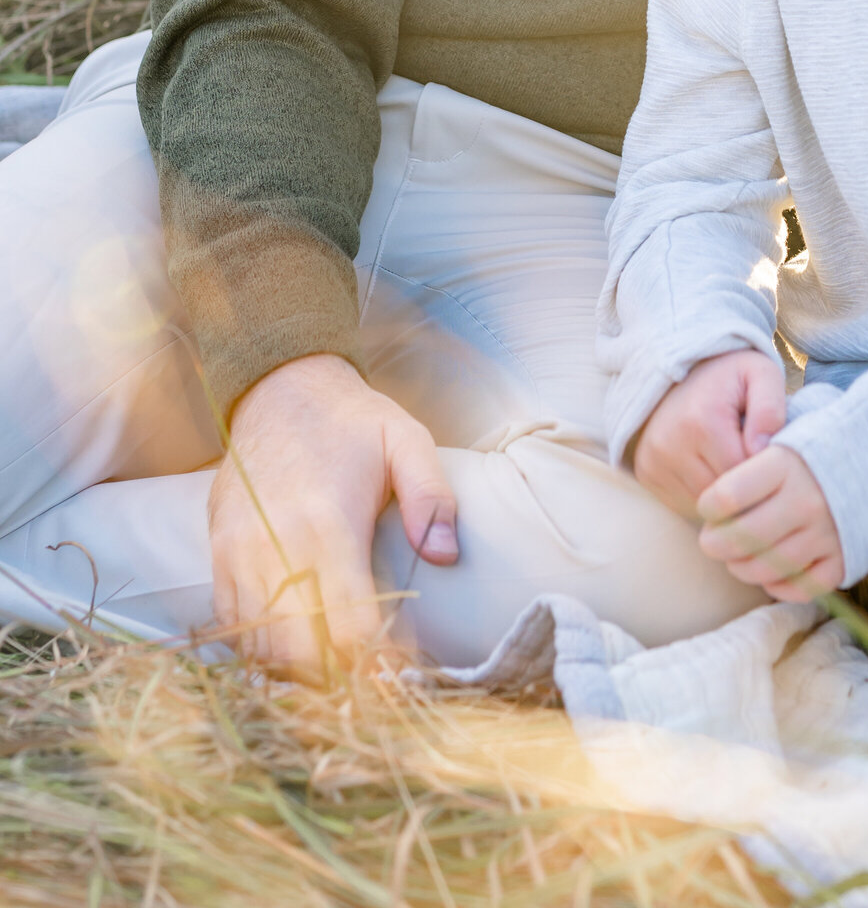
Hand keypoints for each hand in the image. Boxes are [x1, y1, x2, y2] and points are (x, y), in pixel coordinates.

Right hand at [208, 353, 456, 681]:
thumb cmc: (351, 420)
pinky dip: (258, 648)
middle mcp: (275, 546)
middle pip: (298, 654)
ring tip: (334, 673)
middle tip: (367, 685)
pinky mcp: (218, 554)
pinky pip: (231, 624)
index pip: (348, 627)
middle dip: (334, 681)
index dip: (376, 664)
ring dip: (296, 672)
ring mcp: (239, 553)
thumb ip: (431, 495)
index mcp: (328, 522)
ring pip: (259, 648)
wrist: (278, 387)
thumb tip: (445, 555)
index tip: (401, 675)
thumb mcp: (406, 438)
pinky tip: (293, 646)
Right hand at [632, 349, 786, 518]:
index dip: (763, 471)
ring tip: (732, 462)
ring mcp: (653, 462)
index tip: (771, 454)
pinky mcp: (646, 474)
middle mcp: (669, 445)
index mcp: (701, 421)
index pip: (742, 475)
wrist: (679, 369)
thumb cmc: (729, 376)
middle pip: (721, 495)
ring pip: (703, 505)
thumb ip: (770, 407)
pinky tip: (711, 469)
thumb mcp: (759, 373)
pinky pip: (684, 504)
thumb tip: (763, 448)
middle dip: (743, 485)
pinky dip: (702, 495)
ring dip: (723, 494)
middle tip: (753, 460)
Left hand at [697, 443, 843, 600]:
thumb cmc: (815, 447)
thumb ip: (747, 460)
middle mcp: (806, 500)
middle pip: (742, 538)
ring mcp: (827, 533)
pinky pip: (800, 588)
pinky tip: (770, 571)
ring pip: (767, 567)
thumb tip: (713, 500)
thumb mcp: (783, 435)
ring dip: (741, 568)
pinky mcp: (843, 560)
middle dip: (715, 544)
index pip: (726, 496)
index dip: (708, 505)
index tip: (709, 506)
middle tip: (710, 541)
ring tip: (736, 557)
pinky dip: (779, 586)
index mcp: (786, 463)